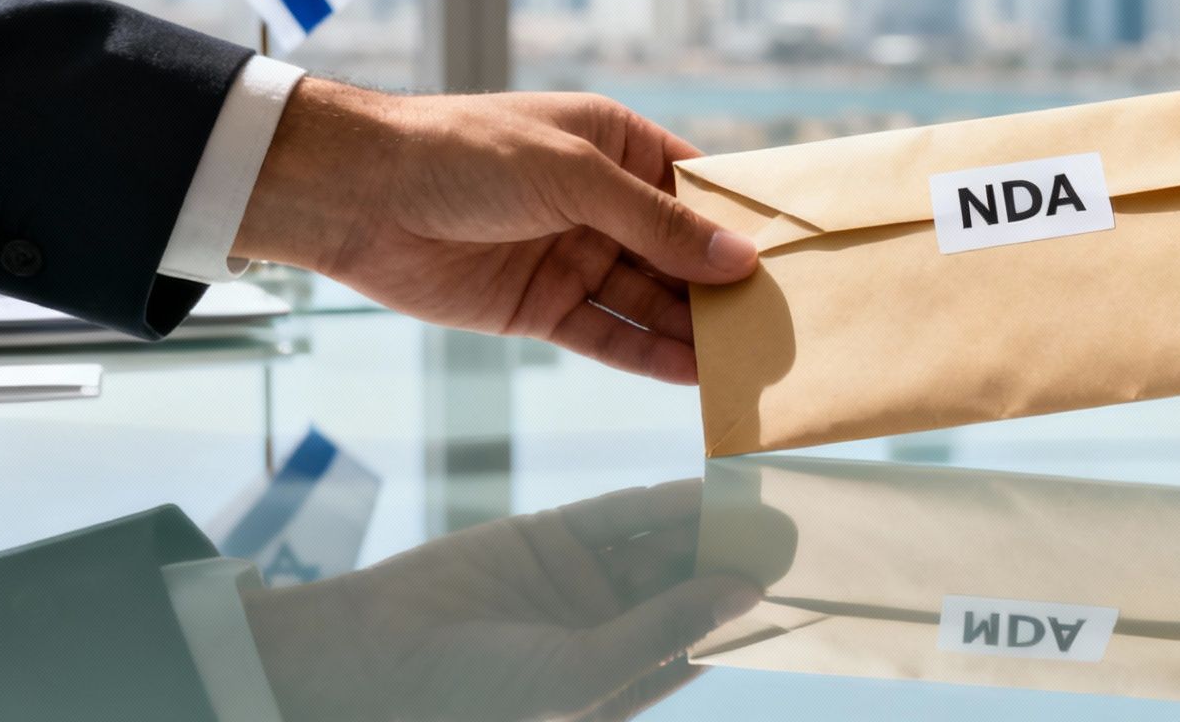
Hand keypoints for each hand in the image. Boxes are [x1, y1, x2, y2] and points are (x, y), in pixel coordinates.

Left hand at [233, 82, 758, 380]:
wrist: (358, 196)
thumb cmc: (466, 154)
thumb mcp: (575, 176)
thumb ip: (658, 225)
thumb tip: (738, 260)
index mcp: (616, 145)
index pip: (697, 187)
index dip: (743, 221)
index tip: (797, 255)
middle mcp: (602, 203)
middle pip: (681, 251)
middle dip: (726, 285)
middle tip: (784, 322)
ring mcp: (573, 257)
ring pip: (650, 299)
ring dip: (695, 328)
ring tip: (751, 359)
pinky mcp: (542, 308)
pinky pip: (609, 335)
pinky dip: (649, 355)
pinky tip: (694, 376)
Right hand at [243, 479, 762, 721]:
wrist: (373, 655)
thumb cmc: (476, 694)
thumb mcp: (583, 673)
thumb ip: (666, 629)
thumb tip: (746, 592)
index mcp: (620, 684)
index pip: (701, 648)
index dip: (748, 622)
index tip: (806, 594)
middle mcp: (608, 632)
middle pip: (690, 588)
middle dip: (737, 562)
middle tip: (796, 534)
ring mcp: (581, 583)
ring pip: (663, 547)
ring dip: (709, 525)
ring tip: (764, 503)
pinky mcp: (552, 538)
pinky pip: (622, 515)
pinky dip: (664, 500)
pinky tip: (709, 485)